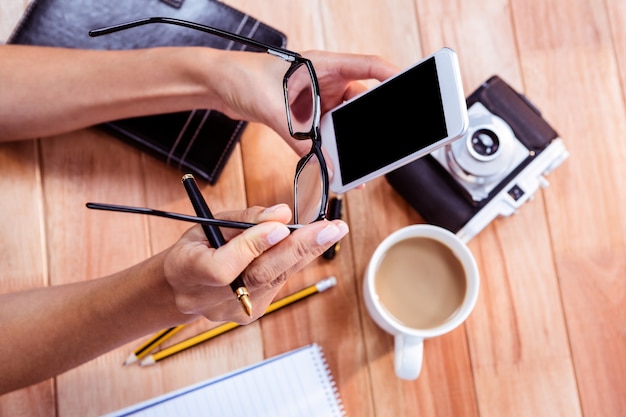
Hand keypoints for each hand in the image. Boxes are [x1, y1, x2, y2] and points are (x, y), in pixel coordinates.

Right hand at [162, 204, 347, 323]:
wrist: (181, 289)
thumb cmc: (194, 250)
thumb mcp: (207, 225)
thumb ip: (244, 220)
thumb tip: (282, 214)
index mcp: (189, 271)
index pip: (224, 267)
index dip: (253, 246)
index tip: (281, 226)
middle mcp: (212, 298)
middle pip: (260, 275)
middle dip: (298, 248)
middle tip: (329, 228)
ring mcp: (234, 310)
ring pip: (276, 279)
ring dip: (307, 253)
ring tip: (333, 231)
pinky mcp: (250, 313)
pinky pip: (277, 284)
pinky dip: (294, 261)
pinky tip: (312, 244)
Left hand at [211, 49, 398, 156]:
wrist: (220, 86)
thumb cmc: (244, 79)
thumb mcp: (276, 111)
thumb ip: (302, 139)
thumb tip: (325, 165)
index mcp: (323, 64)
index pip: (368, 66)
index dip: (393, 77)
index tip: (410, 90)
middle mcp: (324, 79)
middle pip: (360, 101)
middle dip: (370, 123)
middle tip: (382, 142)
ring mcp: (317, 97)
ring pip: (344, 120)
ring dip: (347, 140)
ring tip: (356, 159)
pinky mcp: (307, 113)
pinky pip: (326, 131)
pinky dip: (330, 146)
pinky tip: (333, 161)